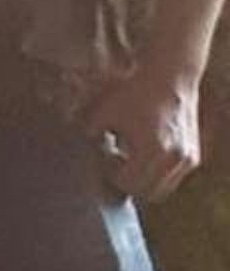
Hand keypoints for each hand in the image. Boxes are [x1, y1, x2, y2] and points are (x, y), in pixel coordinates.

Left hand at [88, 60, 205, 199]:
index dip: (111, 176)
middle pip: (146, 193)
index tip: (105, 157)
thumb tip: (78, 159)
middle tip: (115, 161)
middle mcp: (174, 157)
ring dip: (143, 181)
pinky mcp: (192, 156)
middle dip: (127, 182)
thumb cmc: (134, 95)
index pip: (129, 184)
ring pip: (161, 189)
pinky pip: (171, 179)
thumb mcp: (102, 114)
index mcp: (152, 149)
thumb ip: (89, 139)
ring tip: (129, 157)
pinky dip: (156, 174)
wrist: (170, 78)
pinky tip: (144, 153)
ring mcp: (186, 159)